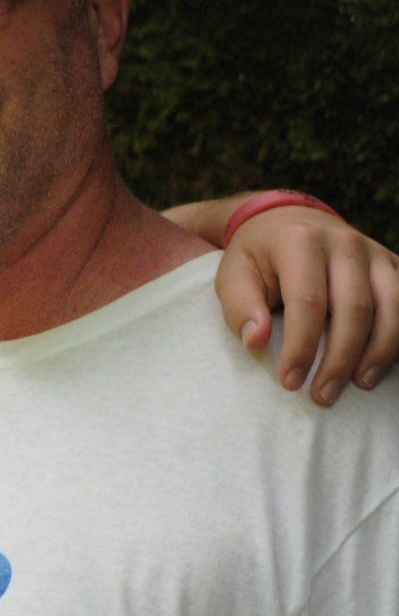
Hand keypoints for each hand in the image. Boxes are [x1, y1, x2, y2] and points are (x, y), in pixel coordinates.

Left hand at [218, 206, 398, 404]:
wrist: (286, 221)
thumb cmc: (257, 257)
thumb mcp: (233, 275)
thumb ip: (240, 307)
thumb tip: (255, 342)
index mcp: (300, 241)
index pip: (308, 302)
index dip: (301, 347)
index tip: (291, 382)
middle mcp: (344, 243)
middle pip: (355, 308)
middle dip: (341, 358)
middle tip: (323, 395)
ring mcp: (374, 252)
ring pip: (393, 306)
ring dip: (380, 351)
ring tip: (359, 384)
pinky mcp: (392, 263)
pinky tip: (385, 362)